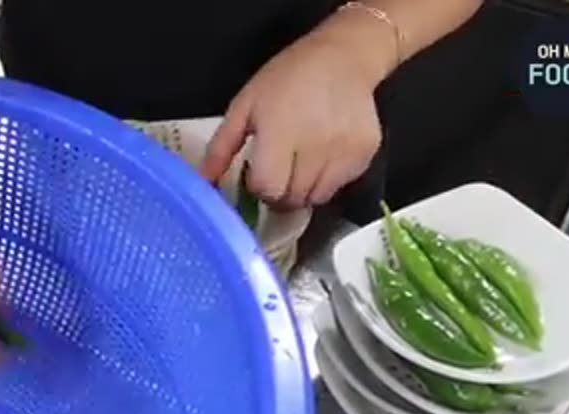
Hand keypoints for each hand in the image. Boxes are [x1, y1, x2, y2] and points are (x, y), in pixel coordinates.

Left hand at [202, 22, 389, 208]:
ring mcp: (344, 153)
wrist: (342, 58)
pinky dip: (326, 181)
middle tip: (278, 168)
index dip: (258, 185)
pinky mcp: (364, 156)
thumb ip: (222, 147)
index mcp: (281, 134)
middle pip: (291, 199)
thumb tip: (204, 181)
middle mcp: (316, 148)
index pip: (268, 188)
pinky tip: (321, 156)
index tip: (257, 171)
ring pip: (316, 199)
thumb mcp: (245, 106)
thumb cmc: (285, 80)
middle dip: (278, 192)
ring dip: (302, 190)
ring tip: (299, 162)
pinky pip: (338, 187)